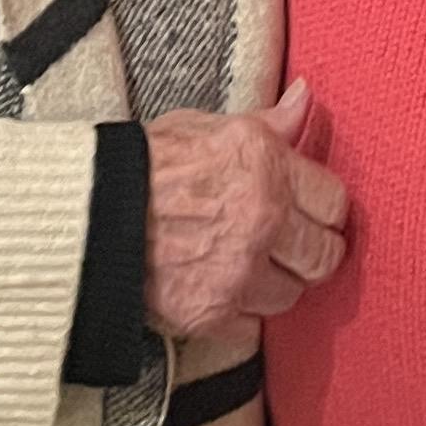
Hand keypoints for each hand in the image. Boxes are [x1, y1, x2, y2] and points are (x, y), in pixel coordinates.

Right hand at [145, 77, 350, 335]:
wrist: (90, 210)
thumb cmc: (146, 162)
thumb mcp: (210, 126)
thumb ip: (268, 123)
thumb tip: (304, 99)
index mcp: (268, 169)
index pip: (335, 202)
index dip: (325, 208)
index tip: (315, 213)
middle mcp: (263, 222)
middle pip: (324, 257)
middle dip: (313, 252)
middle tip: (295, 247)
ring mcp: (239, 272)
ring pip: (291, 294)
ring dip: (276, 283)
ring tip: (252, 266)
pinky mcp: (212, 313)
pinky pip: (252, 326)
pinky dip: (240, 312)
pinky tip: (223, 289)